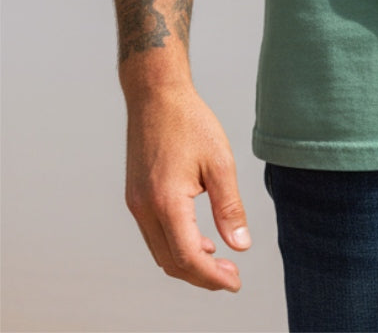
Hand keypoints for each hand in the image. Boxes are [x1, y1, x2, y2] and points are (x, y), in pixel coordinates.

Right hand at [124, 83, 249, 290]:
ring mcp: (136, 204)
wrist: (156, 95)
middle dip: (201, 276)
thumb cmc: (190, 122)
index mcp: (166, 201)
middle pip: (171, 262)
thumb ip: (229, 207)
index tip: (235, 282)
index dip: (212, 277)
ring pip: (160, 252)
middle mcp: (144, 208)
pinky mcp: (135, 197)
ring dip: (188, 263)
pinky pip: (154, 235)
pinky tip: (199, 239)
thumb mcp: (220, 162)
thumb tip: (240, 245)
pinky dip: (175, 245)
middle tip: (231, 275)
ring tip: (219, 260)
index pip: (188, 258)